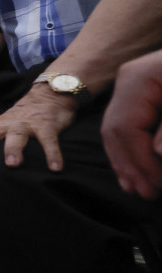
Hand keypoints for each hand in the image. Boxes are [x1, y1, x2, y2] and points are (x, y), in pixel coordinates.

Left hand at [0, 84, 75, 172]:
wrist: (48, 95)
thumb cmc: (21, 119)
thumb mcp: (3, 128)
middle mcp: (6, 125)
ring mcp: (26, 124)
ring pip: (17, 135)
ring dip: (13, 149)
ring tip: (12, 164)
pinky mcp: (46, 125)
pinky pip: (49, 140)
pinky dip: (52, 153)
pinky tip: (55, 168)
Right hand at [102, 52, 161, 197]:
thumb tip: (157, 153)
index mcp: (138, 78)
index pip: (126, 127)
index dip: (139, 160)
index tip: (158, 184)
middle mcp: (126, 80)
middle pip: (114, 129)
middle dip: (128, 164)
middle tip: (145, 193)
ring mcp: (130, 84)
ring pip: (115, 128)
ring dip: (125, 160)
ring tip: (136, 188)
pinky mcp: (139, 90)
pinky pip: (125, 122)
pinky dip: (129, 146)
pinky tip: (134, 167)